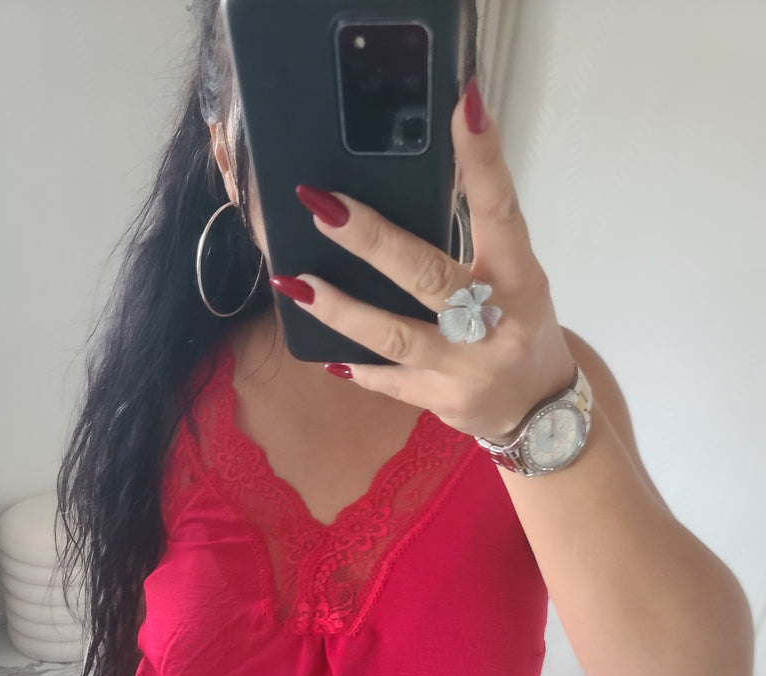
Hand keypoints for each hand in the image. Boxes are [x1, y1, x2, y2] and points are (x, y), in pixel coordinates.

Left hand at [274, 78, 575, 442]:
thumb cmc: (519, 328)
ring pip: (395, 336)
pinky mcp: (441, 400)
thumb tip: (398, 198)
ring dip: (342, 309)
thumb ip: (473, 248)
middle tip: (323, 206)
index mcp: (519, 279)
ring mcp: (466, 367)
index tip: (466, 106)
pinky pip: (388, 382)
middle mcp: (495, 323)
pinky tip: (325, 353)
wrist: (540, 411)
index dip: (485, 162)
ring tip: (294, 282)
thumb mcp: (515, 281)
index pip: (501, 212)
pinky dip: (358, 367)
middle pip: (428, 275)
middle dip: (372, 241)